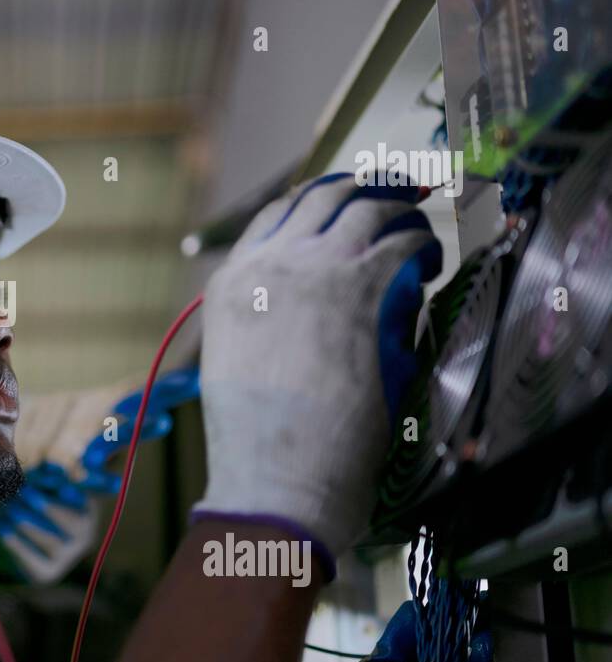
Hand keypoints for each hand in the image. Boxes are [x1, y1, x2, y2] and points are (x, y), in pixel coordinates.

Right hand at [190, 173, 442, 575]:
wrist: (277, 472)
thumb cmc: (259, 439)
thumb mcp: (239, 361)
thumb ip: (266, 317)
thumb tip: (312, 303)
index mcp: (232, 282)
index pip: (276, 214)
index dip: (318, 199)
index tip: (343, 200)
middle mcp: (271, 262)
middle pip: (326, 196)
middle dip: (367, 189)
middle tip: (396, 193)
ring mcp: (318, 268)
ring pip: (370, 206)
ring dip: (400, 212)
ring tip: (419, 230)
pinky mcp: (365, 286)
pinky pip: (406, 243)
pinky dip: (423, 246)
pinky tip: (429, 264)